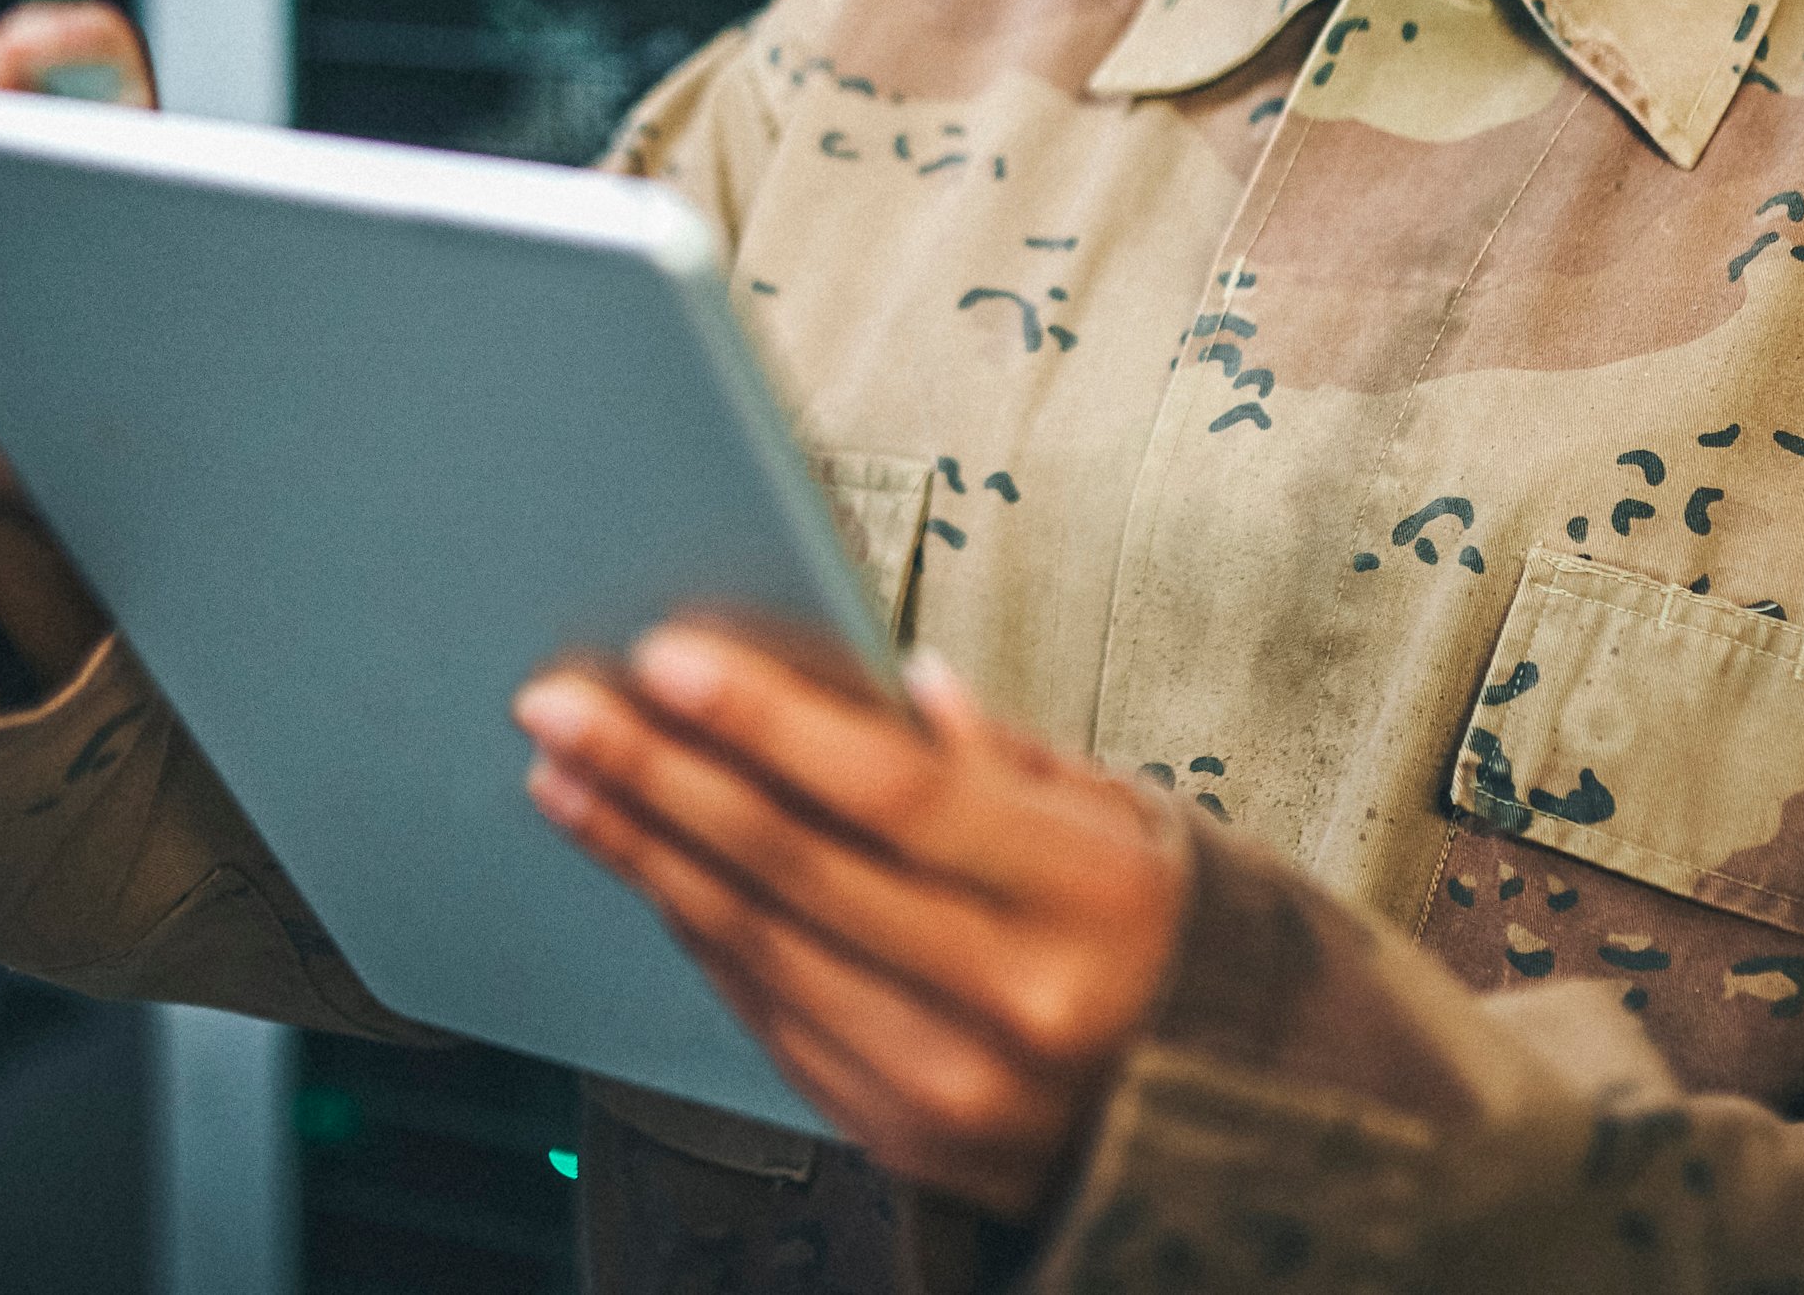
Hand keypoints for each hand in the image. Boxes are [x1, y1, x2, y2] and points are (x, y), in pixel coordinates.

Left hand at [511, 631, 1187, 1216]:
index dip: (770, 723)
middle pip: (799, 872)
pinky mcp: (905, 1143)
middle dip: (659, 776)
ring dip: (647, 855)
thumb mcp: (1131, 820)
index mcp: (1094, 902)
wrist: (1242, 1122)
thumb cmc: (1178, 939)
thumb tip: (890, 687)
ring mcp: (955, 1090)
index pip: (898, 793)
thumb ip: (1004, 759)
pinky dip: (698, 935)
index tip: (668, 659)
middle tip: (561, 705)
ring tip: (568, 778)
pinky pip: (771, 1020)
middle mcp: (1020, 1008)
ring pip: (762, 951)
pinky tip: (647, 868)